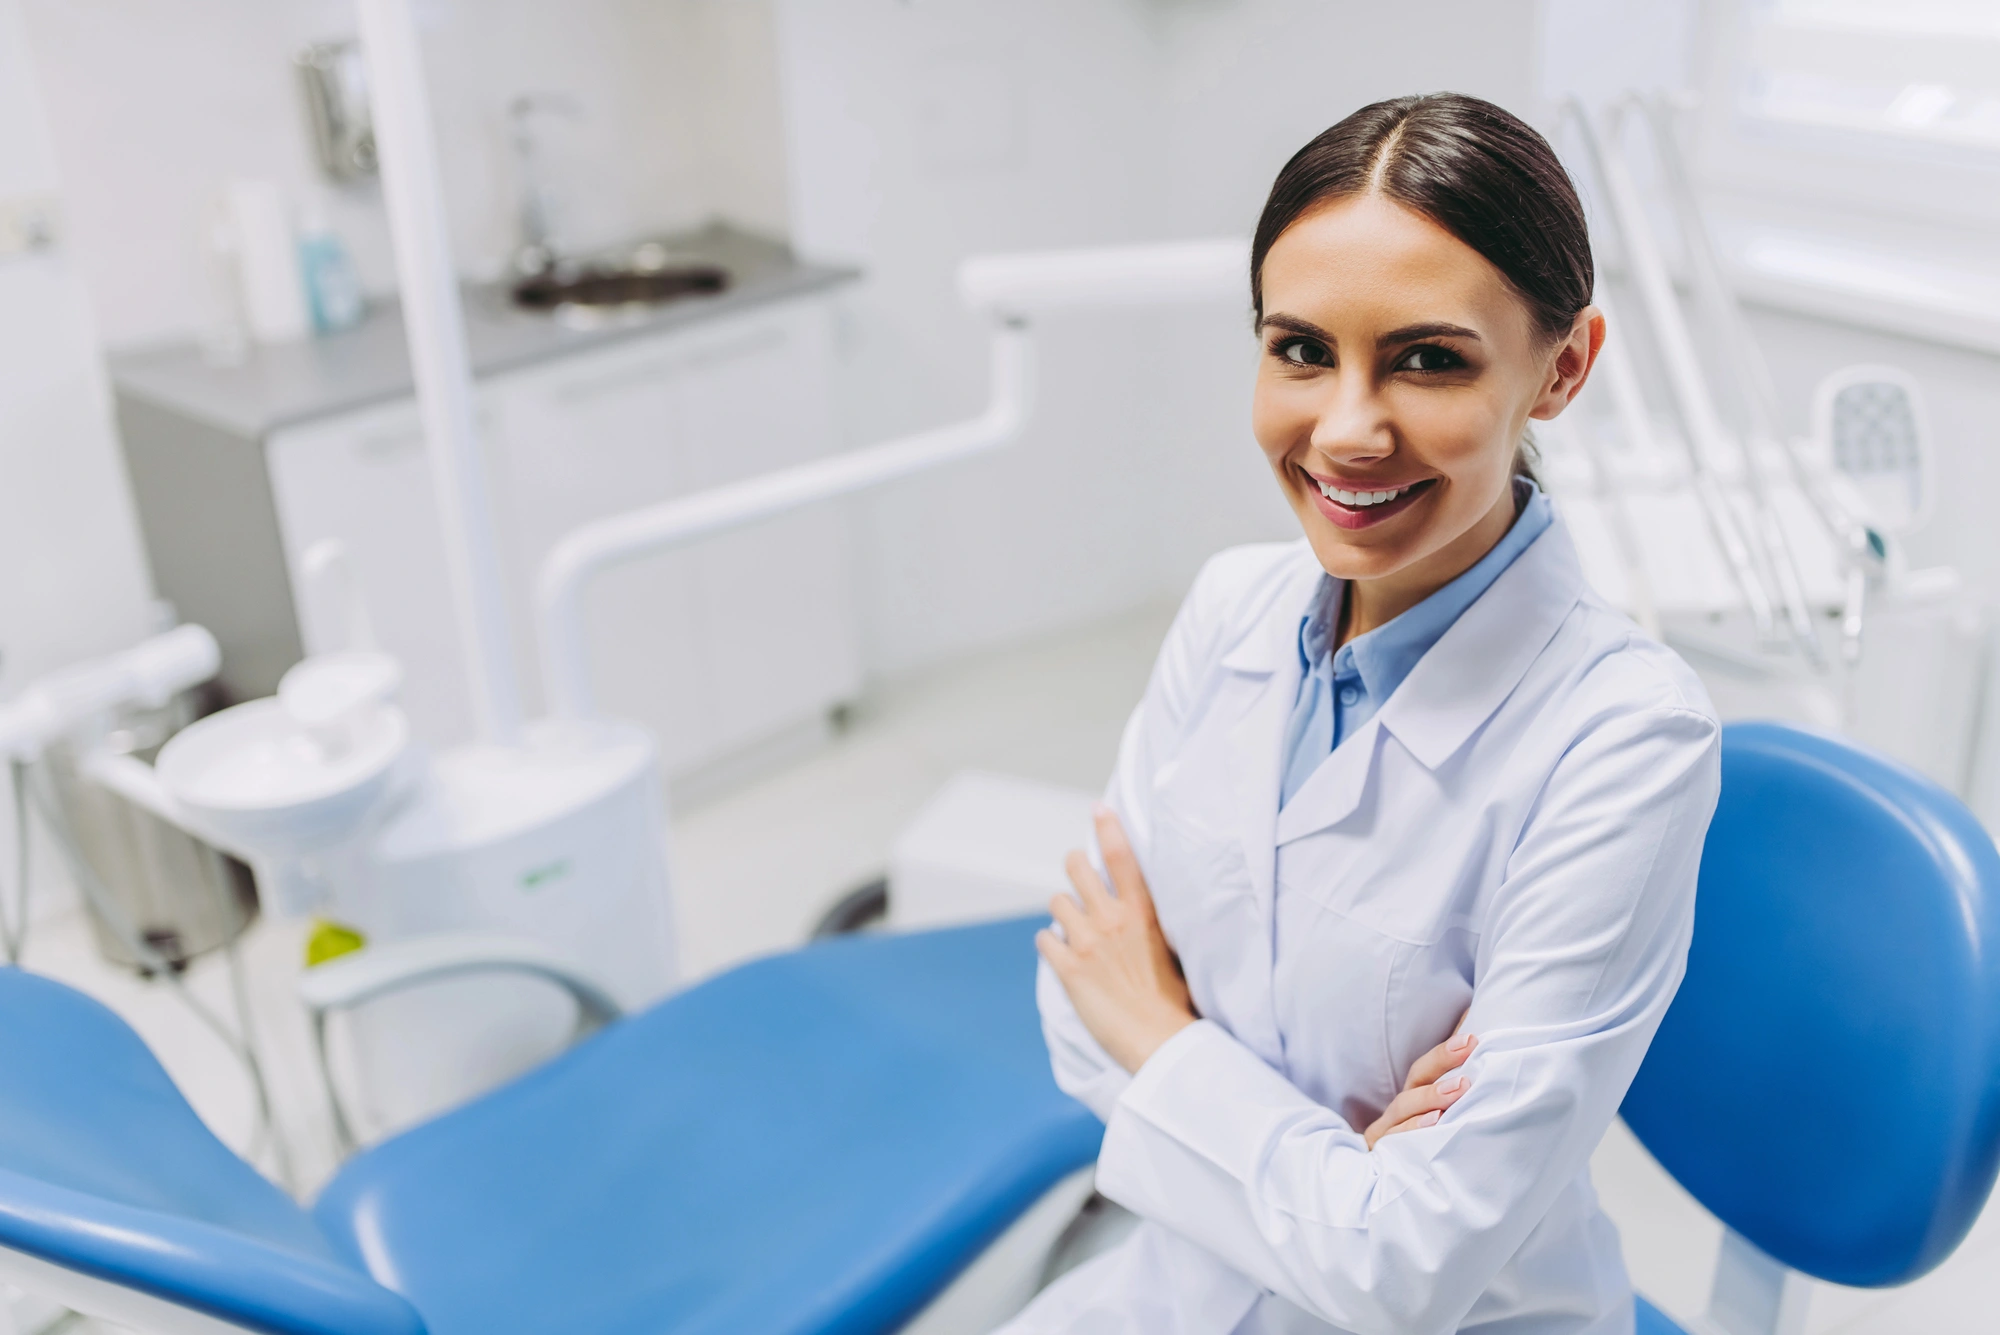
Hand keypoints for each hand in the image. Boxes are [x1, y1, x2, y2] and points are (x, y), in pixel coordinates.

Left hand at [1036, 805, 1197, 1073]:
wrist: (1161, 1040)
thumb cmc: (1175, 1001)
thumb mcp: (1173, 949)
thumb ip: (1151, 923)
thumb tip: (1138, 909)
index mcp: (1142, 912)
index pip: (1122, 856)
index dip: (1107, 827)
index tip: (1098, 809)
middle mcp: (1112, 918)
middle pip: (1076, 867)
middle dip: (1074, 870)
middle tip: (1080, 885)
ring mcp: (1087, 941)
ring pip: (1056, 902)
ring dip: (1063, 915)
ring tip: (1076, 934)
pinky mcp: (1067, 968)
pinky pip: (1044, 940)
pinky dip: (1050, 946)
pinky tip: (1063, 958)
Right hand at [1364, 1023, 1477, 1148]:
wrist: (1392, 1202)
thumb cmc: (1425, 1160)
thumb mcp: (1441, 1129)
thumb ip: (1457, 1105)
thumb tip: (1480, 1064)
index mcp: (1411, 1104)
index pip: (1424, 1071)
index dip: (1444, 1054)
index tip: (1471, 1040)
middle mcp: (1396, 1117)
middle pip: (1414, 1084)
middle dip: (1440, 1067)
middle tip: (1469, 1051)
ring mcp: (1385, 1138)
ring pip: (1402, 1110)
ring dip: (1430, 1098)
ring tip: (1457, 1091)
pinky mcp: (1382, 1158)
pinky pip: (1395, 1142)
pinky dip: (1414, 1131)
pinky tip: (1434, 1125)